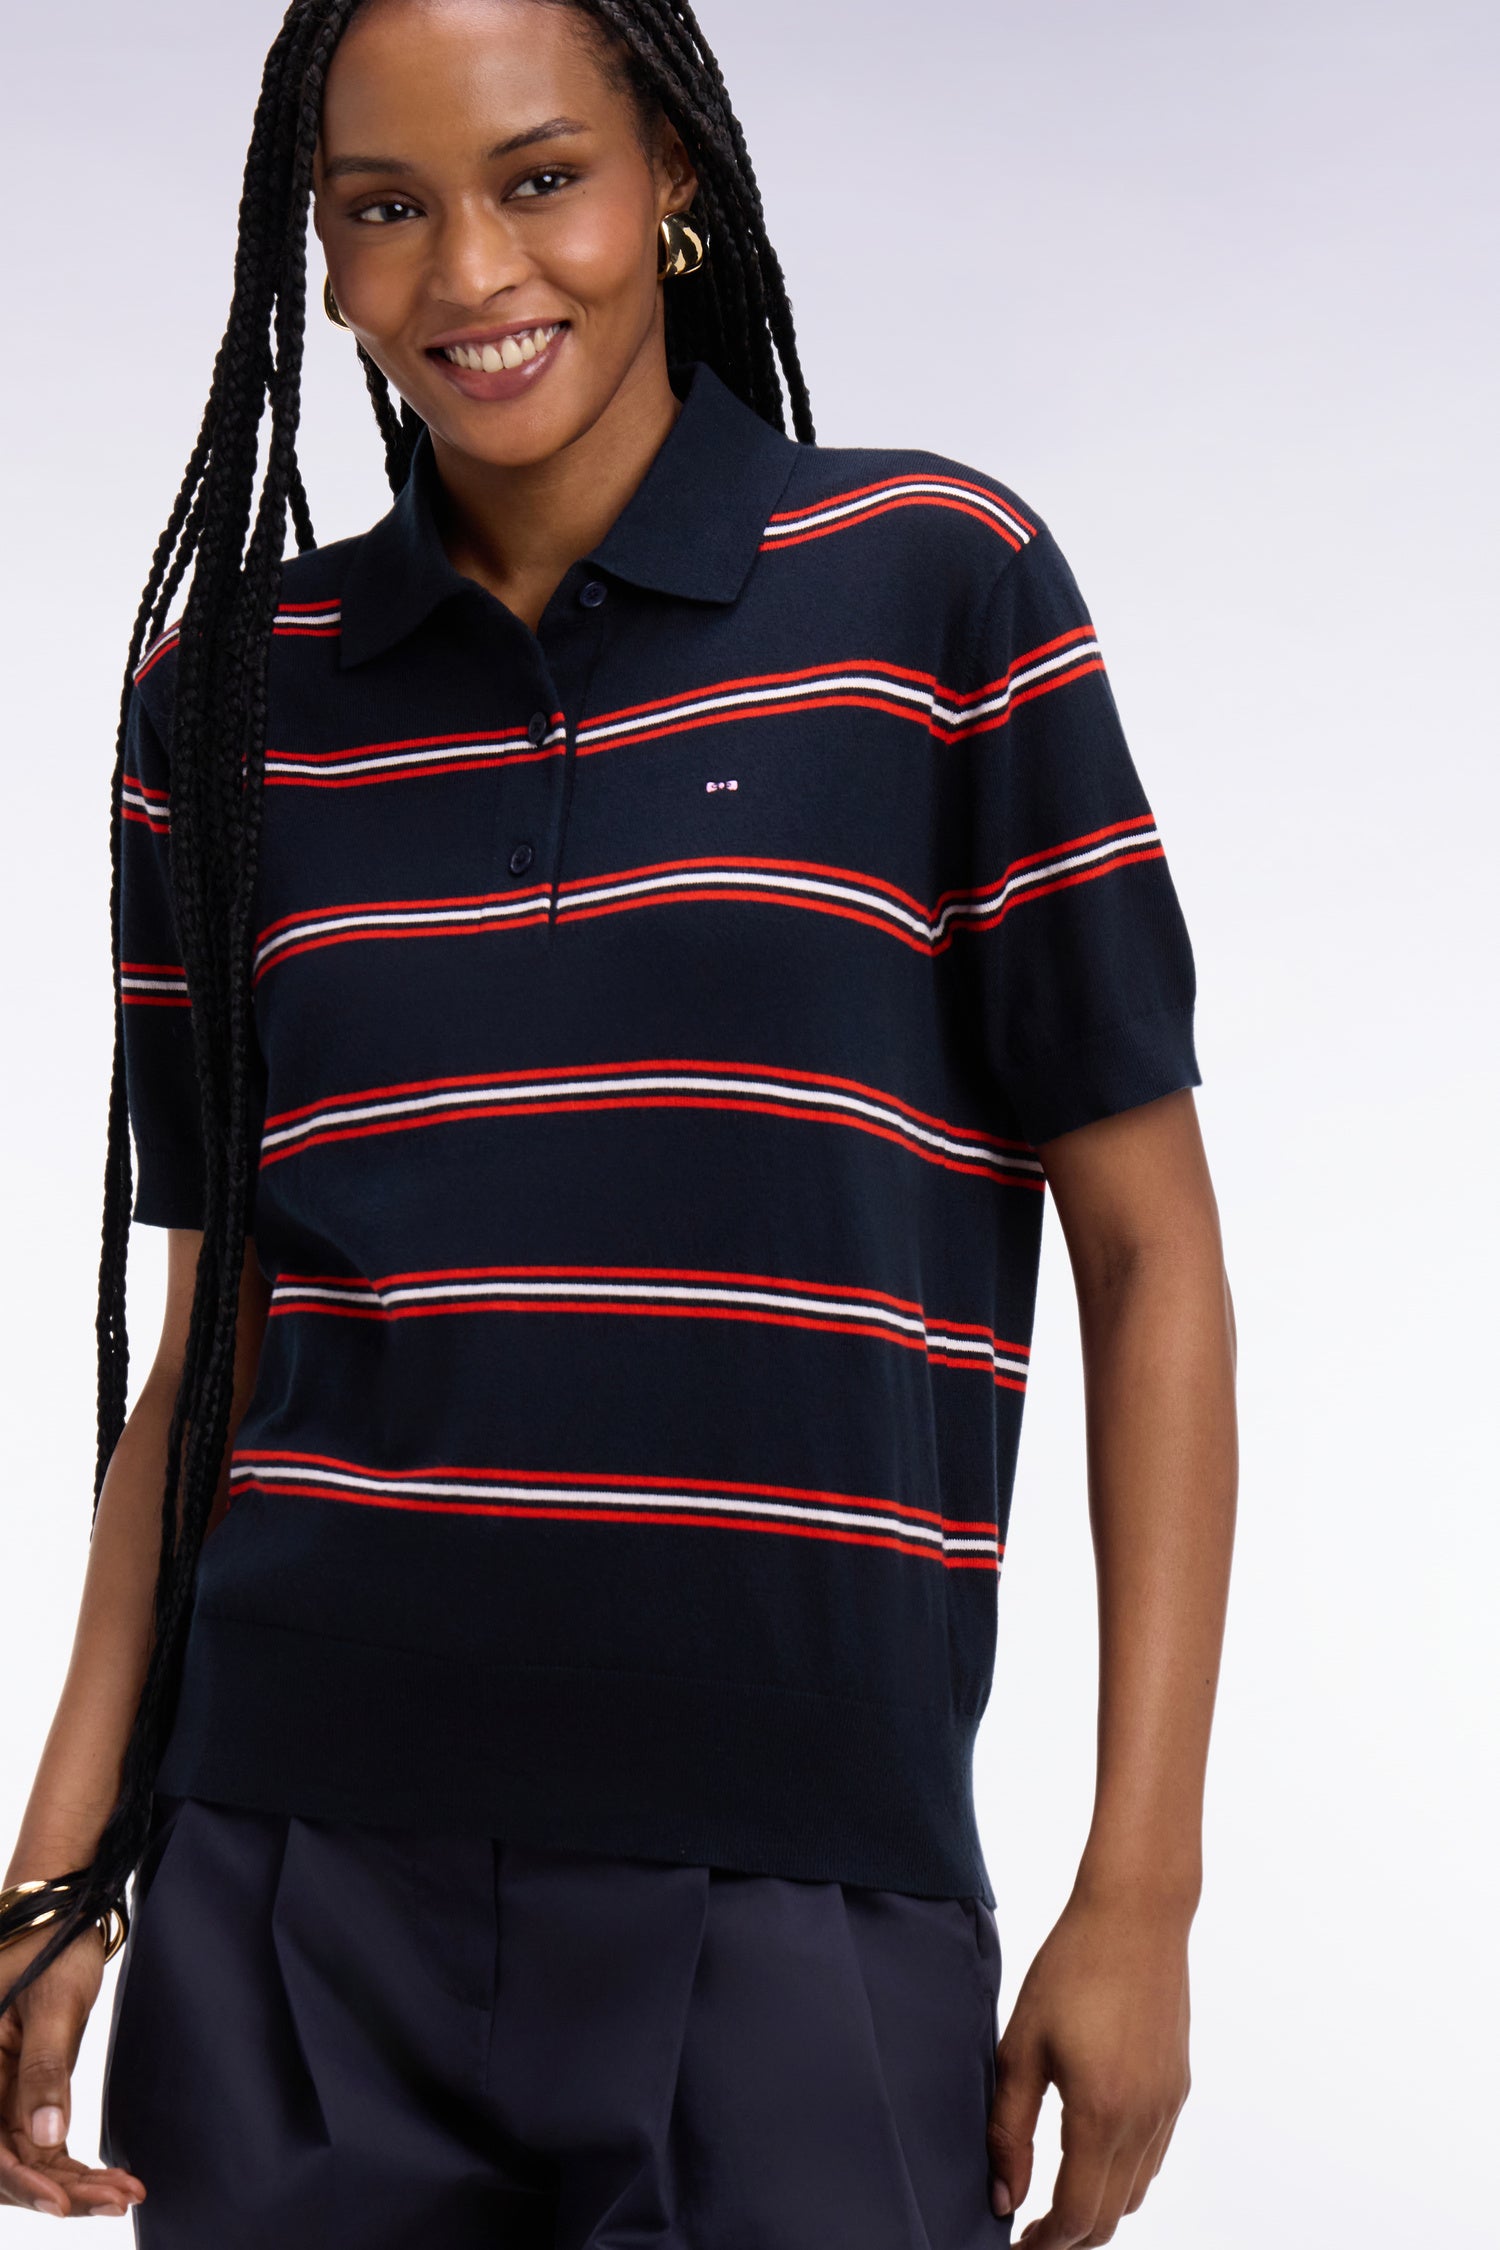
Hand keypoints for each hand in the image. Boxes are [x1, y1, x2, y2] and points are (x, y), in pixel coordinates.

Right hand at [0, 1922, 145, 2218]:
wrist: (59, 1915)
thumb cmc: (51, 1944)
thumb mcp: (52, 2004)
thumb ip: (44, 2071)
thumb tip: (46, 2139)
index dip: (22, 2183)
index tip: (62, 2203)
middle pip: (6, 2165)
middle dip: (58, 2192)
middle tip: (116, 2199)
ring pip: (27, 2162)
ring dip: (72, 2185)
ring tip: (125, 2193)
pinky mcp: (21, 2097)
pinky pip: (40, 2145)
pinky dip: (72, 2166)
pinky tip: (111, 2179)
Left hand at [985, 1890, 1190, 2246]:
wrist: (1136, 1914)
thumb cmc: (1072, 1967)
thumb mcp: (1021, 2046)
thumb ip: (1008, 2128)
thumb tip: (1003, 2195)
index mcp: (1101, 2113)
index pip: (1076, 2216)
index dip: (1042, 2243)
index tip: (1013, 2243)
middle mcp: (1144, 2121)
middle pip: (1109, 2217)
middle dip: (1068, 2237)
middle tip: (1028, 2231)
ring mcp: (1168, 2106)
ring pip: (1135, 2192)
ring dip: (1096, 2208)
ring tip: (1053, 2197)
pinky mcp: (1178, 2088)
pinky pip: (1152, 2157)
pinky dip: (1121, 2175)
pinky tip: (1089, 2154)